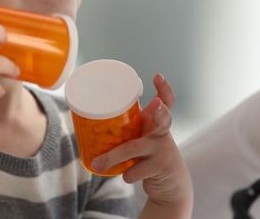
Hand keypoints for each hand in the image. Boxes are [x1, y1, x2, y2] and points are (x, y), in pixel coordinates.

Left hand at [91, 73, 191, 209]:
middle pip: (163, 118)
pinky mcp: (160, 168)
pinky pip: (134, 171)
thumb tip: (88, 118)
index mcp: (157, 122)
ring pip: (133, 148)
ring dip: (112, 156)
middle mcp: (163, 133)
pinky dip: (125, 174)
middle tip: (155, 103)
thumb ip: (128, 128)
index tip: (157, 76)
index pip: (167, 101)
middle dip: (159, 110)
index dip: (164, 89)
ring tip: (97, 163)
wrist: (171, 182)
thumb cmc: (149, 154)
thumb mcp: (143, 137)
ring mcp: (163, 150)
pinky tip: (126, 174)